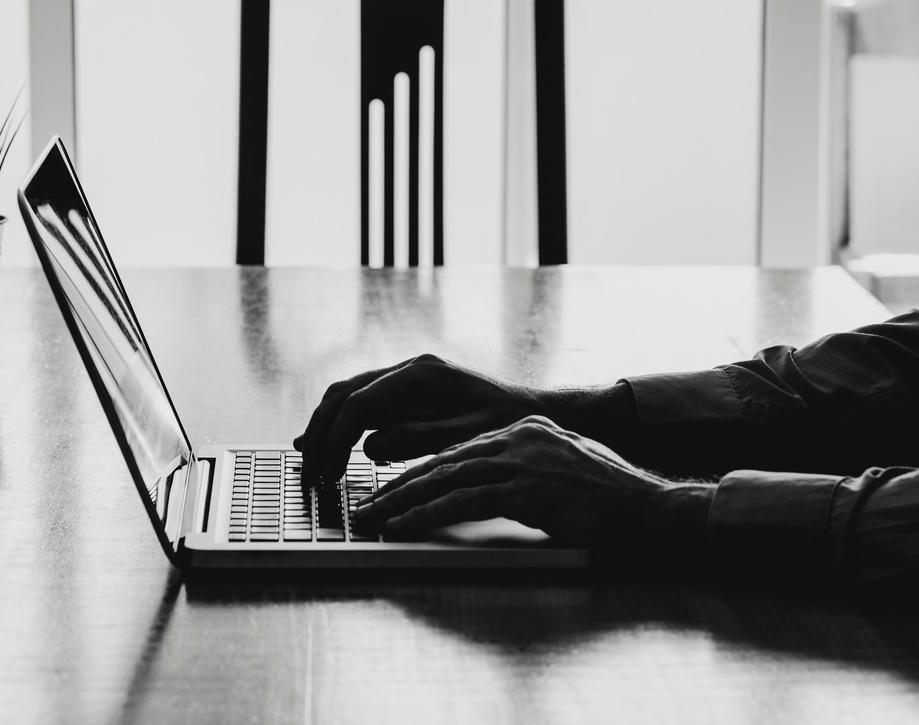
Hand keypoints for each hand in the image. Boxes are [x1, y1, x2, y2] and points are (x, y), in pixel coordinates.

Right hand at [294, 354, 554, 484]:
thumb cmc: (507, 423)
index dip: (338, 438)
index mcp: (422, 374)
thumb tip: (371, 445)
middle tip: (309, 471)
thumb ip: (419, 437)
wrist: (530, 410)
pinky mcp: (404, 393)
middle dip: (321, 432)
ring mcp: (404, 379)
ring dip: (324, 427)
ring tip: (308, 459)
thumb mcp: (467, 435)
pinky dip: (339, 425)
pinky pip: (361, 404)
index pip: (360, 403)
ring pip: (346, 395)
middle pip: (343, 393)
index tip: (329, 471)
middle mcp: (408, 369)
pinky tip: (322, 444)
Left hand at [353, 415, 712, 555]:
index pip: (457, 450)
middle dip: (399, 485)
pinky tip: (404, 526)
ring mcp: (523, 460)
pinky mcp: (528, 489)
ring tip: (373, 518)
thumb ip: (521, 470)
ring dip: (402, 500)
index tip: (390, 490)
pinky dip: (428, 514)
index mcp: (523, 429)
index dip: (419, 472)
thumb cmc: (610, 497)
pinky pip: (464, 501)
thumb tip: (480, 487)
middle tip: (367, 504)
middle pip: (443, 461)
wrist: (652, 509)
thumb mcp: (560, 469)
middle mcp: (518, 437)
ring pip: (445, 478)